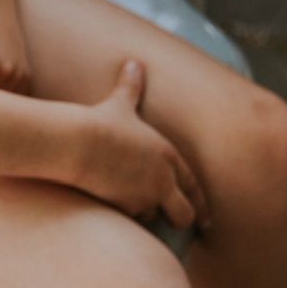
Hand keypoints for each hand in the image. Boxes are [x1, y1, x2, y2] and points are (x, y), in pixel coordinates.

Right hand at [74, 60, 210, 229]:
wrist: (80, 142)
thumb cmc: (101, 121)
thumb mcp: (120, 103)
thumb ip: (130, 87)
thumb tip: (133, 63)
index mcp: (168, 155)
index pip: (193, 185)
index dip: (200, 202)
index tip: (205, 218)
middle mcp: (163, 180)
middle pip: (184, 213)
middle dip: (184, 219)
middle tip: (183, 225)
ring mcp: (145, 197)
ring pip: (152, 216)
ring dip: (145, 213)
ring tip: (132, 206)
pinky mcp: (126, 208)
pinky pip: (130, 220)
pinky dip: (125, 215)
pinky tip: (114, 209)